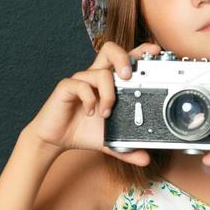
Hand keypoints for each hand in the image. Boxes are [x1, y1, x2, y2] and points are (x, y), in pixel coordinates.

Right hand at [23, 40, 160, 165]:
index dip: (138, 52)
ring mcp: (81, 80)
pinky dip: (89, 99)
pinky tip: (90, 113)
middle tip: (129, 77)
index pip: (124, 60)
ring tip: (106, 113)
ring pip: (100, 73)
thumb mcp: (109, 141)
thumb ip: (127, 149)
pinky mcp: (66, 87)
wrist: (54, 139)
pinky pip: (81, 85)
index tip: (154, 51)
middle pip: (110, 50)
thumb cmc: (81, 131)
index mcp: (107, 84)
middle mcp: (94, 77)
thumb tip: (146, 159)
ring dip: (108, 94)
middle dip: (123, 58)